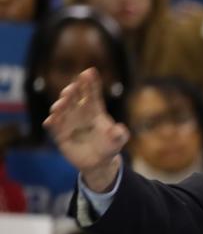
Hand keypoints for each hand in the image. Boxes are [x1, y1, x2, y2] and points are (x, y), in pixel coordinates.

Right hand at [43, 67, 128, 191]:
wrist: (98, 162)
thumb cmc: (109, 146)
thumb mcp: (118, 141)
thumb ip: (119, 135)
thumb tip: (120, 129)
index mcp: (95, 110)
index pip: (92, 94)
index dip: (91, 83)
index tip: (90, 71)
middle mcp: (79, 112)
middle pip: (74, 98)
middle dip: (72, 91)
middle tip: (73, 88)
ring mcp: (68, 122)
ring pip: (61, 109)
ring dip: (60, 105)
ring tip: (62, 103)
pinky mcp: (60, 134)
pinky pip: (53, 127)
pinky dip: (51, 123)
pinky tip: (50, 121)